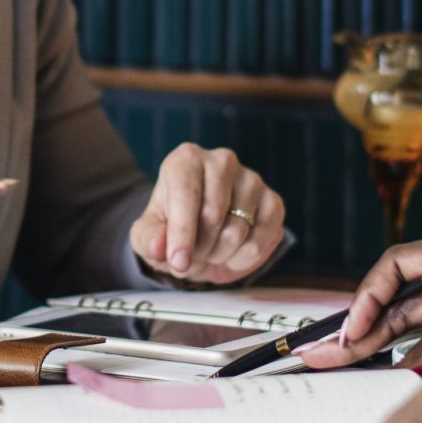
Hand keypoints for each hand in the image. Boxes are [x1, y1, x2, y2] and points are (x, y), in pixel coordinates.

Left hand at [129, 143, 286, 283]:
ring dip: (219, 254)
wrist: (200, 233)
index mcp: (186, 160)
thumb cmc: (171, 228)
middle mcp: (222, 161)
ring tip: (210, 250)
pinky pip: (262, 240)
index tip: (178, 262)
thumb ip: (148, 239)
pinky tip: (232, 253)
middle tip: (191, 256)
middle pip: (213, 214)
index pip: (187, 194)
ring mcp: (252, 179)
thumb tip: (159, 246)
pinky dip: (244, 258)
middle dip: (199, 248)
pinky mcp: (273, 201)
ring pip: (238, 230)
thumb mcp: (148, 236)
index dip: (182, 233)